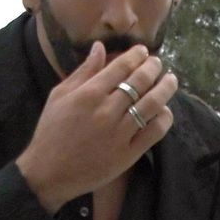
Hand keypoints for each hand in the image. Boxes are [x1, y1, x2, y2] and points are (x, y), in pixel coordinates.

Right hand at [16, 43, 176, 210]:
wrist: (49, 173)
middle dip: (153, 67)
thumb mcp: (59, 96)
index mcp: (89, 94)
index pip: (121, 67)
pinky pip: (154, 132)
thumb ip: (83, 71)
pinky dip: (164, 118)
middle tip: (158, 63)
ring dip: (166, 88)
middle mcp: (107, 111)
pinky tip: (164, 110)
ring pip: (152, 104)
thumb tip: (100, 47)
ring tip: (171, 81)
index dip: (136, 55)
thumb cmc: (51, 132)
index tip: (143, 51)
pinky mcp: (128, 154)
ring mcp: (120, 133)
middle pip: (140, 81)